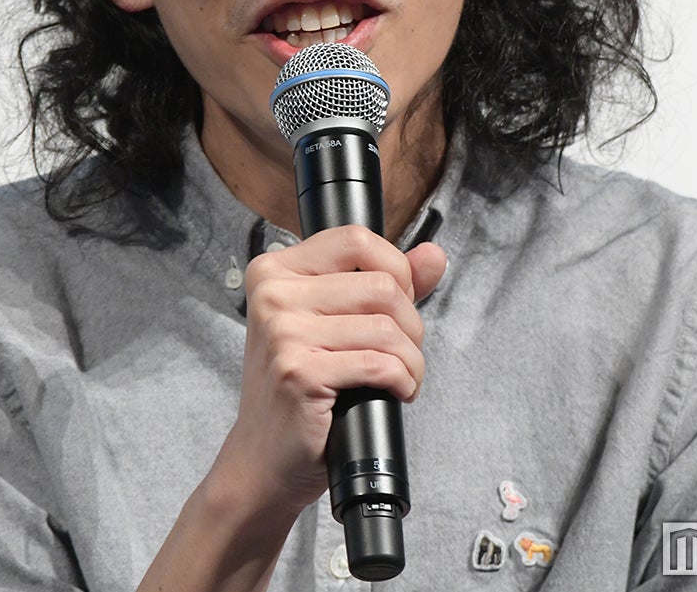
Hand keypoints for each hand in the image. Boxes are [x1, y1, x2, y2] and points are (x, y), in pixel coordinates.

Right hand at [209, 225, 447, 517]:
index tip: (397, 303)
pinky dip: (402, 381)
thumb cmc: (298, 389)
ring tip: (402, 376)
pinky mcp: (300, 372)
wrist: (263, 458)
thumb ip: (385, 283)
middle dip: (410, 324)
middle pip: (381, 285)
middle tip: (402, 352)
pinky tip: (394, 392)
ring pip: (387, 327)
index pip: (355, 238)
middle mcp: (272, 294)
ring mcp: (282, 333)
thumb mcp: (334, 324)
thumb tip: (433, 256)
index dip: (395, 269)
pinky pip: (380, 364)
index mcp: (274, 270)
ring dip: (411, 360)